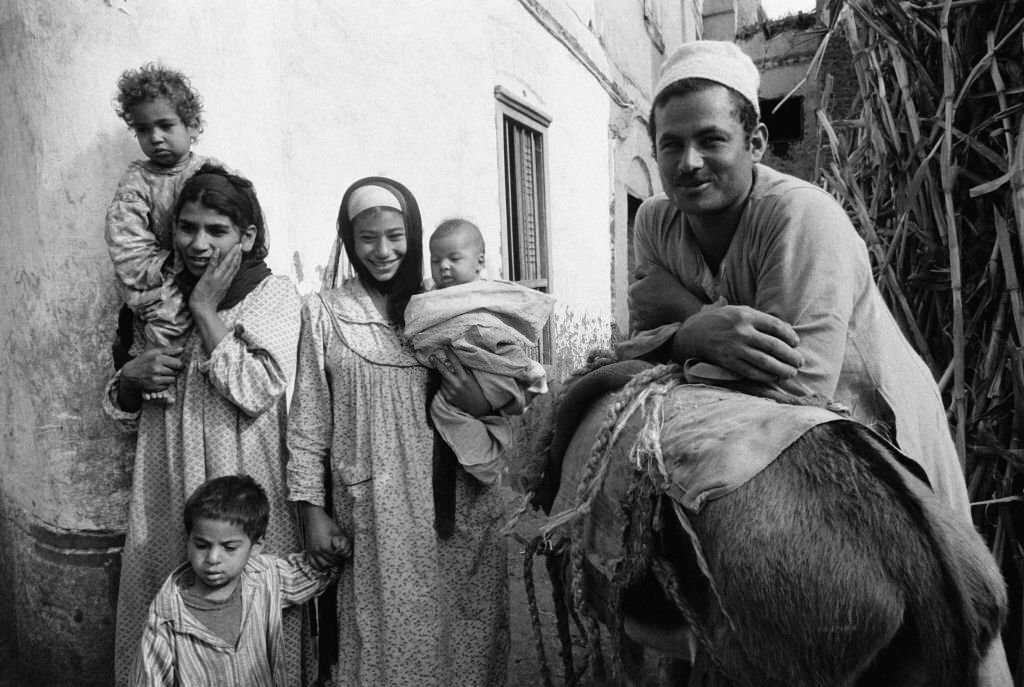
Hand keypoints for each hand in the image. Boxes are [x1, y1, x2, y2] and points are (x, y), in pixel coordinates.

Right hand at [118, 346, 183, 409]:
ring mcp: (155, 379)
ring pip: (173, 380)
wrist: (129, 374)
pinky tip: (158, 380)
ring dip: (170, 378)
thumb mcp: (154, 352)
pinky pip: (167, 386)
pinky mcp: (154, 387)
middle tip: (167, 369)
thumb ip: (169, 351)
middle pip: (176, 372)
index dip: (179, 364)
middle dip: (174, 371)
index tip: (176, 364)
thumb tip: (182, 349)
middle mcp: (156, 369)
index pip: (178, 363)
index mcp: (158, 358)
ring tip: (162, 374)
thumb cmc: (143, 361)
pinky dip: (164, 384)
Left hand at [189, 244, 242, 313]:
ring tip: (234, 246)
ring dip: (231, 254)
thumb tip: (225, 280)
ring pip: (226, 264)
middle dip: (237, 254)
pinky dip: (215, 258)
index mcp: (227, 283)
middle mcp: (224, 280)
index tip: (240, 252)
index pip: (235, 269)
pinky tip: (217, 250)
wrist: (203, 309)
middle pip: (233, 265)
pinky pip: (212, 266)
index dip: (238, 260)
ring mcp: (217, 279)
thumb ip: (223, 284)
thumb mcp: (220, 292)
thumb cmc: (209, 302)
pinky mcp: (208, 278)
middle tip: (240, 245)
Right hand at [300, 503, 348, 569]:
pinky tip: (325, 562)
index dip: (343, 555)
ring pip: (323, 565)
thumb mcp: (339, 532)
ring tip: (335, 558)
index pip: (337, 557)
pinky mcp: (308, 551)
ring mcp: (312, 552)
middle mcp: (317, 551)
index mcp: (325, 547)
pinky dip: (320, 566)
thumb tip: (347, 552)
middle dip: (338, 560)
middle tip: (342, 555)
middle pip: (331, 562)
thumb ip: (344, 543)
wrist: (314, 518)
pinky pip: (314, 564)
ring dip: (330, 564)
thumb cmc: (328, 523)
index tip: (345, 552)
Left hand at [432, 346, 489, 416]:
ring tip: (452, 378)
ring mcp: (451, 391)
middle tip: (431, 357)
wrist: (477, 406)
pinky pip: (442, 387)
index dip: (450, 354)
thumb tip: (454, 360)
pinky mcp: (447, 397)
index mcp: (464, 378)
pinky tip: (451, 386)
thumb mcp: (472, 378)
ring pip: (442, 379)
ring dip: (444, 376)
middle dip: (437, 363)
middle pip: (443, 371)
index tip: (445, 347)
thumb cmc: (476, 390)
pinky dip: (445, 384)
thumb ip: (463, 370)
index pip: (455, 363)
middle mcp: (457, 384)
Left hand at [628, 264, 701, 331]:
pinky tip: (652, 317)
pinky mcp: (642, 326)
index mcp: (632, 290)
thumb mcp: (656, 270)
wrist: (680, 307)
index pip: (633, 289)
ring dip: (641, 310)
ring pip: (635, 312)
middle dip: (641, 299)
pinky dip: (643, 321)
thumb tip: (634, 275)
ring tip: (655, 308)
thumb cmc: (669, 287)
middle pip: (633, 301)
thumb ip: (641, 269)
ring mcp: (636, 316)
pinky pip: (637, 323)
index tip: (654, 290)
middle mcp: (631, 304)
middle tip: (655, 299)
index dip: (644, 288)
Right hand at [673, 305, 803, 383]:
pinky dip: (765, 376)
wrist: (694, 333)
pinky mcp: (728, 361)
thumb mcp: (739, 311)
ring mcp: (734, 348)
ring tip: (791, 372)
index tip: (796, 343)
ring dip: (782, 369)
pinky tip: (774, 377)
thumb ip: (760, 319)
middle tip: (799, 361)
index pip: (776, 326)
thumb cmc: (721, 321)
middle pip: (774, 346)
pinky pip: (751, 371)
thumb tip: (786, 330)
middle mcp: (741, 331)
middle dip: (791, 356)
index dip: (790, 336)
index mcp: (746, 315)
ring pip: (765, 362)